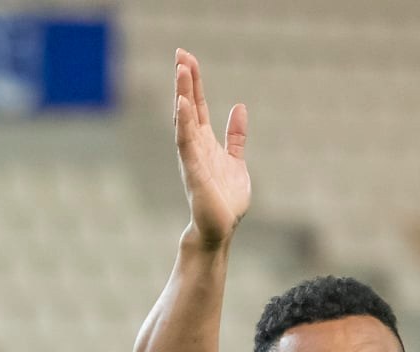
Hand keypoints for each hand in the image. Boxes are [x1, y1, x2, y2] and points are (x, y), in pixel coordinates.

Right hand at [172, 49, 249, 247]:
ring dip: (182, 95)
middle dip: (185, 81)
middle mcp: (195, 147)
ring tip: (181, 71)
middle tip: (180, 54)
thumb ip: (236, 137)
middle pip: (188, 107)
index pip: (197, 106)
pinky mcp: (194, 173)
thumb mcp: (236, 161)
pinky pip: (187, 144)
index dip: (194, 82)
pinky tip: (182, 105)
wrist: (219, 229)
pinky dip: (184, 124)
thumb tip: (239, 108)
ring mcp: (192, 158)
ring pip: (185, 121)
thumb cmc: (225, 200)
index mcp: (205, 142)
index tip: (187, 58)